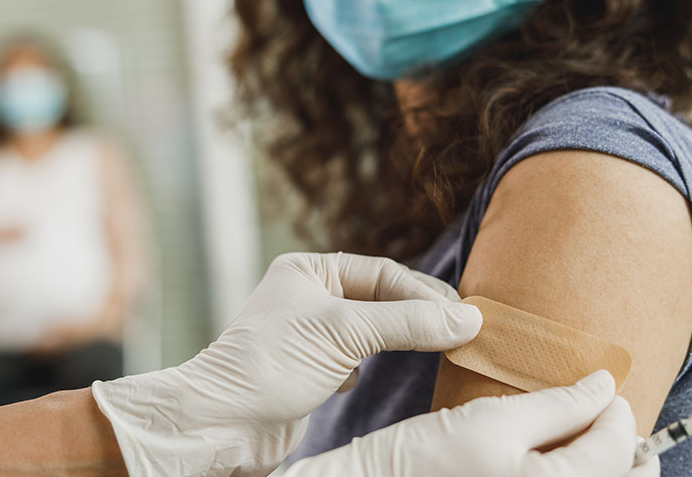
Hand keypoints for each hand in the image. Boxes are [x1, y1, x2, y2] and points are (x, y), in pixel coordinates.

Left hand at [92, 252, 481, 476]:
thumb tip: (468, 318)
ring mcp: (311, 335)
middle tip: (461, 331)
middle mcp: (308, 296)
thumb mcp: (345, 333)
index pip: (383, 273)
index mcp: (308, 270)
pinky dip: (377, 364)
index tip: (464, 316)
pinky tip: (382, 373)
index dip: (424, 293)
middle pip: (381, 298)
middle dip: (418, 314)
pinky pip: (359, 359)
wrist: (223, 422)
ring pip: (373, 330)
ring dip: (402, 338)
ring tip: (440, 348)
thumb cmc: (269, 365)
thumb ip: (408, 322)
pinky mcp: (313, 371)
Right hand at [286, 370, 659, 476]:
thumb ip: (557, 405)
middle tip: (608, 416)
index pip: (616, 447)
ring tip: (587, 436)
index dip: (614, 408)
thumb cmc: (423, 459)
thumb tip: (604, 386)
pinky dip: (574, 474)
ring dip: (604, 463)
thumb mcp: (492, 421)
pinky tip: (557, 458)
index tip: (602, 384)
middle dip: (624, 446)